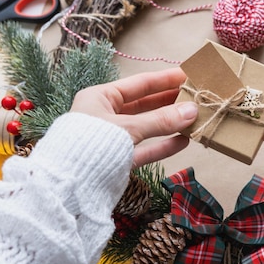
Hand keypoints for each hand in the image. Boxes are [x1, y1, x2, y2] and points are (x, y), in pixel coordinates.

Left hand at [70, 68, 197, 166]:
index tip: (187, 75)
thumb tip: (193, 110)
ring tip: (194, 118)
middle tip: (195, 96)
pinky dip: (163, 145)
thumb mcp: (128, 128)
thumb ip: (161, 120)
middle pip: (144, 105)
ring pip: (146, 128)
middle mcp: (105, 116)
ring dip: (169, 124)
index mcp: (99, 98)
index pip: (138, 84)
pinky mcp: (118, 160)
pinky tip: (183, 141)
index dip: (164, 79)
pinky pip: (145, 149)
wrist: (68, 187)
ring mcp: (112, 139)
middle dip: (169, 102)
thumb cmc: (91, 145)